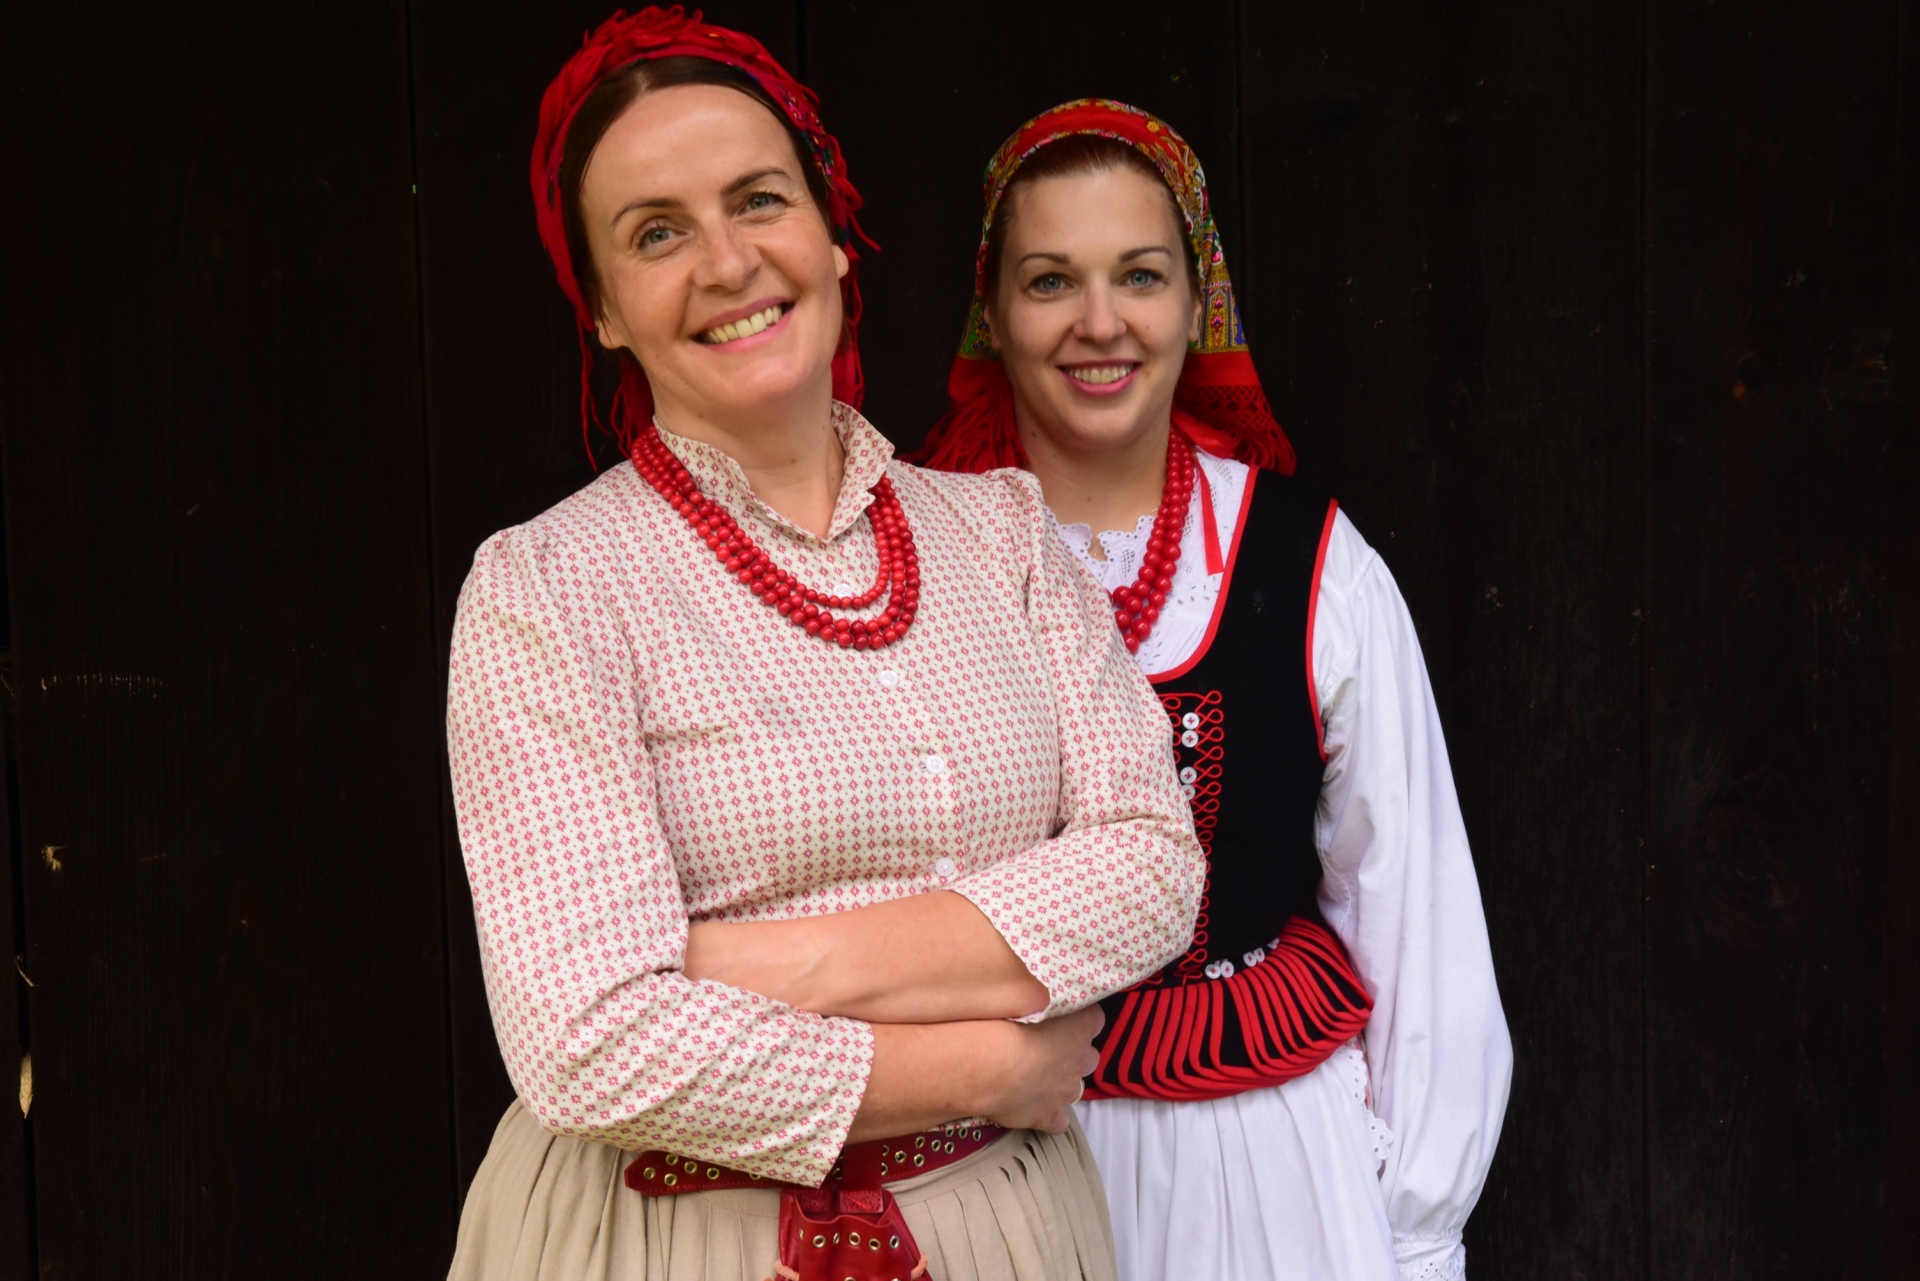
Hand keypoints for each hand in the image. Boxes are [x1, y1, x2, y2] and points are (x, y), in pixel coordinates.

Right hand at [980, 1005, 1103, 1134]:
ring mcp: (1065, 1092)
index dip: (1081, 1018)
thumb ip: (1045, 997)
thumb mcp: (1030, 995)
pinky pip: (1058, 1122)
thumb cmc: (1010, 1022)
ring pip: (1075, 1088)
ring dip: (1062, 1082)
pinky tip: (1038, 1109)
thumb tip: (1043, 993)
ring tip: (1037, 1076)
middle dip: (1074, 1053)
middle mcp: (1080, 1060)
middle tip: (1047, 1047)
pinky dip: (1052, 1117)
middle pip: (1089, 1056)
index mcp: (1080, 1027)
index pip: (1095, 1018)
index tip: (1066, 1016)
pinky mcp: (1047, 1116)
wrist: (994, 1064)